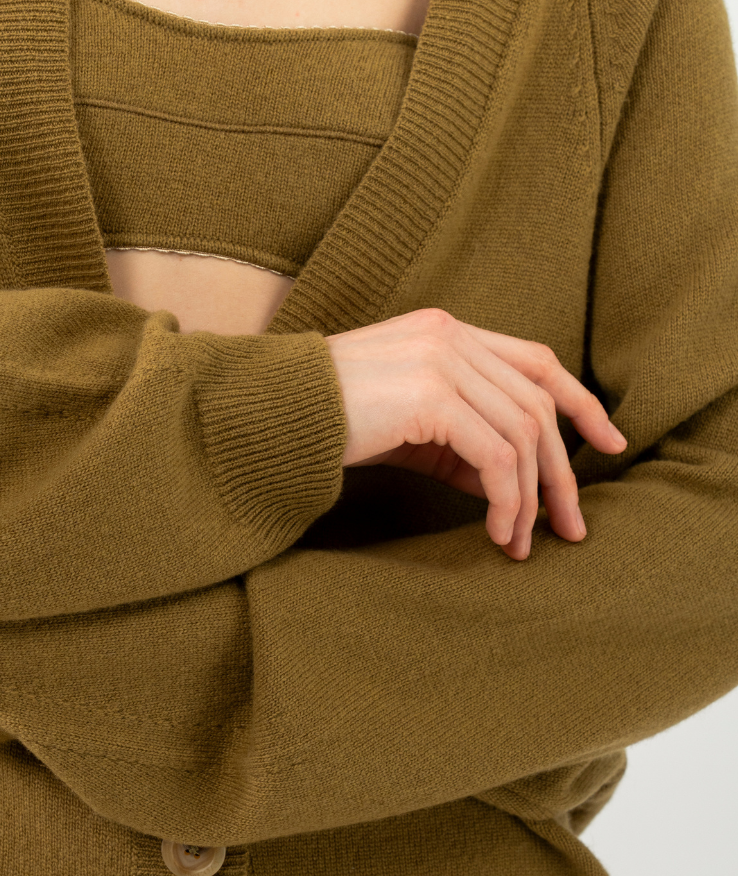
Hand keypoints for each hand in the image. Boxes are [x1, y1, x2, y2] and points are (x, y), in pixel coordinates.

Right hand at [325, 309, 626, 560]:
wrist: (266, 417)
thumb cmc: (324, 425)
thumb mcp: (405, 430)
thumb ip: (458, 444)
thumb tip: (513, 487)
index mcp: (445, 332)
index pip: (536, 361)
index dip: (581, 403)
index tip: (608, 445)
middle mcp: (450, 336)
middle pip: (538, 403)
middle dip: (563, 471)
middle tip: (572, 527)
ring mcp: (441, 360)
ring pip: (524, 432)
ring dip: (533, 497)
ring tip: (520, 543)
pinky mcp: (430, 395)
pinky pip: (496, 456)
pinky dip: (507, 500)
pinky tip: (496, 531)